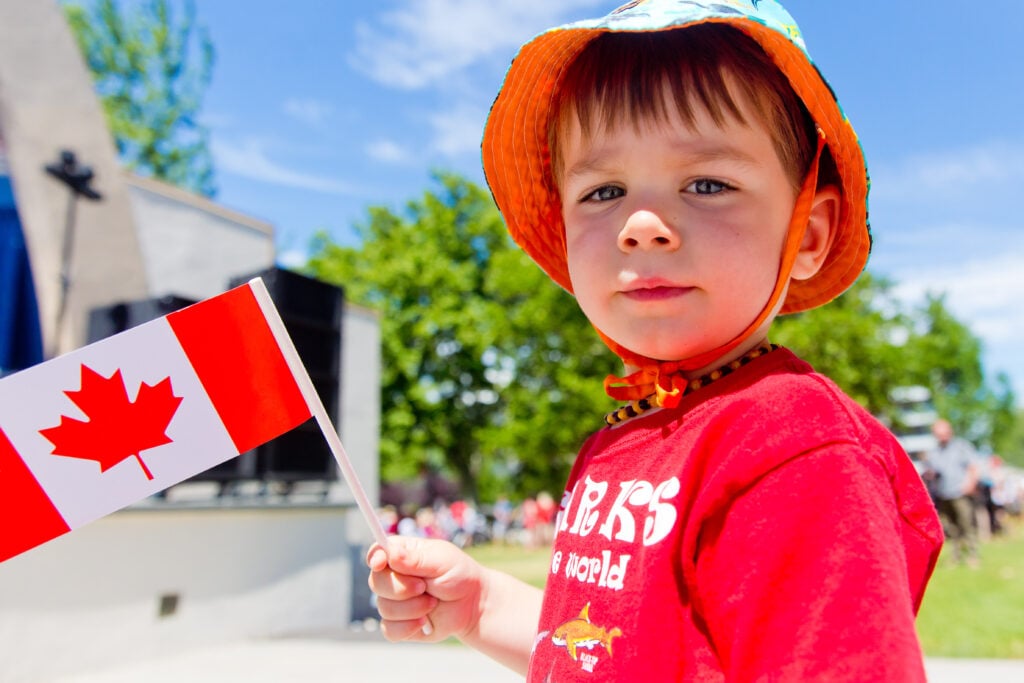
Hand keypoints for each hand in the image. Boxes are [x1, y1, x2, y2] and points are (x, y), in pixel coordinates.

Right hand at [367, 536, 484, 643]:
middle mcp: (394, 577)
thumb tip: (389, 553)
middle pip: (376, 582)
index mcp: (402, 555)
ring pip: (384, 608)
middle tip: (424, 587)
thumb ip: (415, 559)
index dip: (375, 558)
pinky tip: (424, 622)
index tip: (380, 563)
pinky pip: (390, 630)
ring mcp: (394, 601)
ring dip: (412, 608)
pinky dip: (407, 628)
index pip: (377, 552)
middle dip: (401, 588)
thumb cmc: (458, 575)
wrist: (472, 605)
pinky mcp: (399, 624)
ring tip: (433, 603)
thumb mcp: (441, 561)